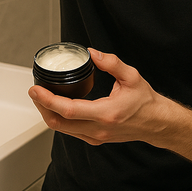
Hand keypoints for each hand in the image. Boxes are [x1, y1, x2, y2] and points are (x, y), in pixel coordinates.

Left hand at [28, 49, 168, 145]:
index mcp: (106, 114)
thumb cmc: (145, 102)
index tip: (36, 89)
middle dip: (41, 107)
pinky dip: (58, 119)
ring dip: (48, 113)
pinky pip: (70, 131)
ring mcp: (95, 137)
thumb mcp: (132, 76)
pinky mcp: (95, 139)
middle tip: (34, 91)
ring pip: (61, 129)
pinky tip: (56, 107)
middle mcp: (98, 129)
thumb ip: (111, 63)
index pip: (67, 109)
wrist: (156, 122)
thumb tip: (92, 53)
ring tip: (42, 97)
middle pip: (58, 123)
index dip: (47, 99)